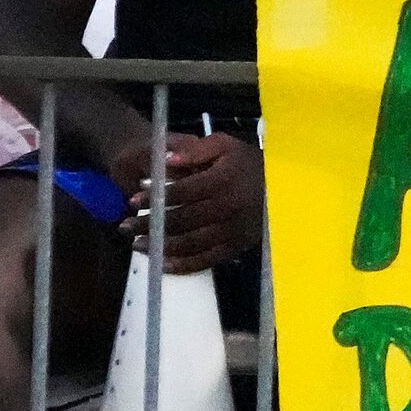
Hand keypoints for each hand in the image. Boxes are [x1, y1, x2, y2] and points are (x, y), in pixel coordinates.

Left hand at [108, 132, 263, 274]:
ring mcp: (233, 231)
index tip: (134, 197)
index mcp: (224, 181)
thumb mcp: (225, 145)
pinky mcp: (238, 247)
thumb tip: (166, 162)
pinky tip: (162, 262)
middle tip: (124, 226)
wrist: (286, 187)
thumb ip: (195, 150)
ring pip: (191, 243)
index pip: (183, 191)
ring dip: (160, 245)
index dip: (156, 195)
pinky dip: (183, 264)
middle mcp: (228, 208)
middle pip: (182, 219)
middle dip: (149, 223)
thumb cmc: (249, 164)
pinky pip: (207, 259)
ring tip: (136, 243)